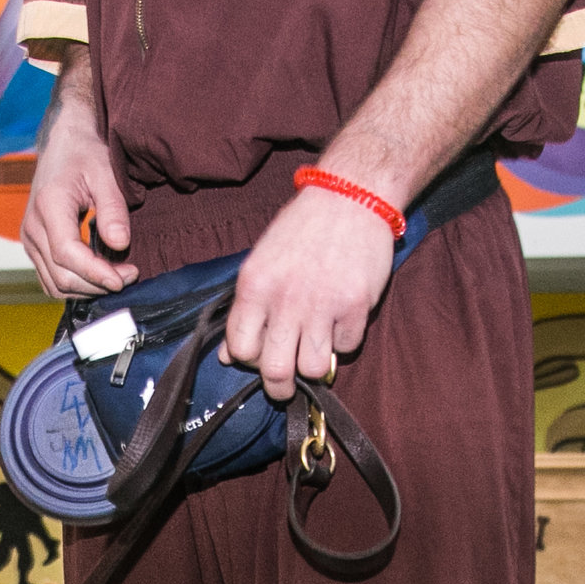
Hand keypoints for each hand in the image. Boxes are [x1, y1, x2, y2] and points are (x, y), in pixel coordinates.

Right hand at [20, 49, 136, 298]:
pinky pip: (51, 279)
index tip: (124, 278)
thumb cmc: (85, 155)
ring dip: (88, 289)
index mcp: (48, 205)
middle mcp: (32, 226)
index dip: (96, 273)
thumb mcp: (106, 174)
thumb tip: (120, 245)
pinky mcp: (34, 246)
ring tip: (118, 277)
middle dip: (97, 284)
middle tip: (130, 276)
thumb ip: (113, 209)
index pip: (67, 253)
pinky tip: (100, 276)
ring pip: (54, 284)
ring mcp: (29, 239)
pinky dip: (76, 285)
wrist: (62, 144)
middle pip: (61, 275)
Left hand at [225, 187, 393, 400]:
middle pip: (275, 372)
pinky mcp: (356, 306)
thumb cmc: (302, 229)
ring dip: (314, 367)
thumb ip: (245, 310)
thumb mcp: (260, 262)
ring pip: (313, 370)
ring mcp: (322, 305)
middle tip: (286, 383)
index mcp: (254, 287)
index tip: (261, 356)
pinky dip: (344, 341)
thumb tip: (228, 356)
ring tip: (315, 350)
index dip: (250, 362)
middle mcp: (285, 299)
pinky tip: (340, 319)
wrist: (349, 196)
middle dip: (280, 387)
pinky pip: (347, 348)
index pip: (241, 351)